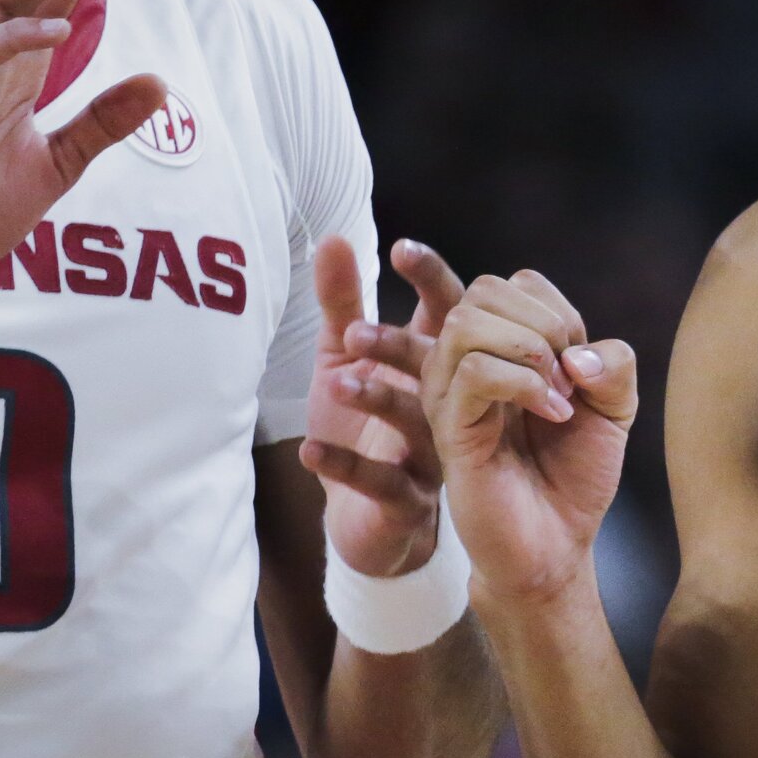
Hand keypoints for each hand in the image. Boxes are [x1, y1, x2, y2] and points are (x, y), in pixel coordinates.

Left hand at [299, 237, 463, 576]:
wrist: (366, 520)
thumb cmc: (362, 429)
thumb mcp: (345, 362)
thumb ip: (343, 304)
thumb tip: (333, 237)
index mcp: (437, 365)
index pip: (448, 314)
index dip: (431, 281)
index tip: (402, 249)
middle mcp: (447, 406)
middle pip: (441, 367)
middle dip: (401, 346)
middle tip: (357, 332)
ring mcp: (433, 457)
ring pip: (417, 424)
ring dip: (376, 402)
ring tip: (337, 383)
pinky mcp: (408, 503)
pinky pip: (383, 483)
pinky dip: (345, 466)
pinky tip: (310, 451)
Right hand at [421, 266, 636, 605]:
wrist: (558, 544)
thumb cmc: (575, 473)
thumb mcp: (616, 407)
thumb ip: (614, 362)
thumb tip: (577, 353)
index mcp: (497, 347)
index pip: (517, 283)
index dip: (559, 312)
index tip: (580, 364)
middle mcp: (464, 362)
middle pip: (485, 290)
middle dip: (545, 324)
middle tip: (570, 378)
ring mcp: (449, 393)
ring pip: (469, 322)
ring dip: (531, 350)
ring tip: (560, 395)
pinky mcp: (448, 428)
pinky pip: (474, 372)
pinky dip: (526, 384)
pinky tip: (554, 414)